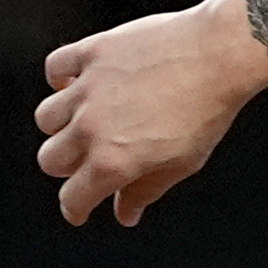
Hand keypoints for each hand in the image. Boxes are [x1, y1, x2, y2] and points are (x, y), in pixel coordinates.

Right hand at [36, 0, 267, 225]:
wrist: (220, 55)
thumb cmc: (208, 111)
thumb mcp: (182, 163)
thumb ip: (146, 190)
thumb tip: (125, 215)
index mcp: (113, 161)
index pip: (74, 196)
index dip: (76, 208)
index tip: (79, 209)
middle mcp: (91, 127)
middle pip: (50, 160)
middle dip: (67, 168)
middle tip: (88, 162)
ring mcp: (87, 89)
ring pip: (46, 118)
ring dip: (61, 125)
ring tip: (88, 121)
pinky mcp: (90, 53)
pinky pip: (54, 68)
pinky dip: (61, 78)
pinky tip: (79, 84)